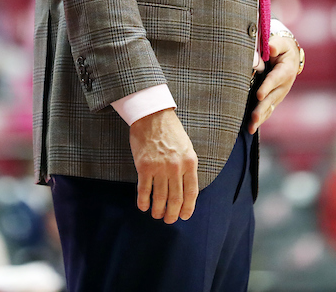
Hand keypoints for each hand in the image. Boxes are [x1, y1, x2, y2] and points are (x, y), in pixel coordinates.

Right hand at [129, 108, 198, 223]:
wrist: (152, 116)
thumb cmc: (170, 131)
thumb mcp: (186, 148)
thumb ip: (187, 167)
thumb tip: (185, 190)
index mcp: (190, 163)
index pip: (191, 193)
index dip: (188, 208)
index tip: (184, 216)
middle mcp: (176, 167)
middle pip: (176, 199)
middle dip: (172, 214)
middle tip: (168, 220)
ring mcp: (160, 168)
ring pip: (160, 198)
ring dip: (158, 210)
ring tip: (156, 215)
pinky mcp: (144, 167)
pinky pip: (144, 191)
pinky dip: (143, 202)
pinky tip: (143, 206)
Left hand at [248, 34, 300, 133]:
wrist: (290, 58)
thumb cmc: (282, 48)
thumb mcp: (281, 43)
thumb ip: (275, 45)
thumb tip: (270, 49)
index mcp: (285, 71)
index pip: (275, 79)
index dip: (267, 87)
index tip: (259, 95)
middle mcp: (283, 86)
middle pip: (271, 98)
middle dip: (262, 108)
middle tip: (253, 117)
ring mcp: (279, 95)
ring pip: (269, 108)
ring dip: (260, 118)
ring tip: (251, 127)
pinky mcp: (274, 99)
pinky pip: (267, 111)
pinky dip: (260, 119)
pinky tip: (251, 128)